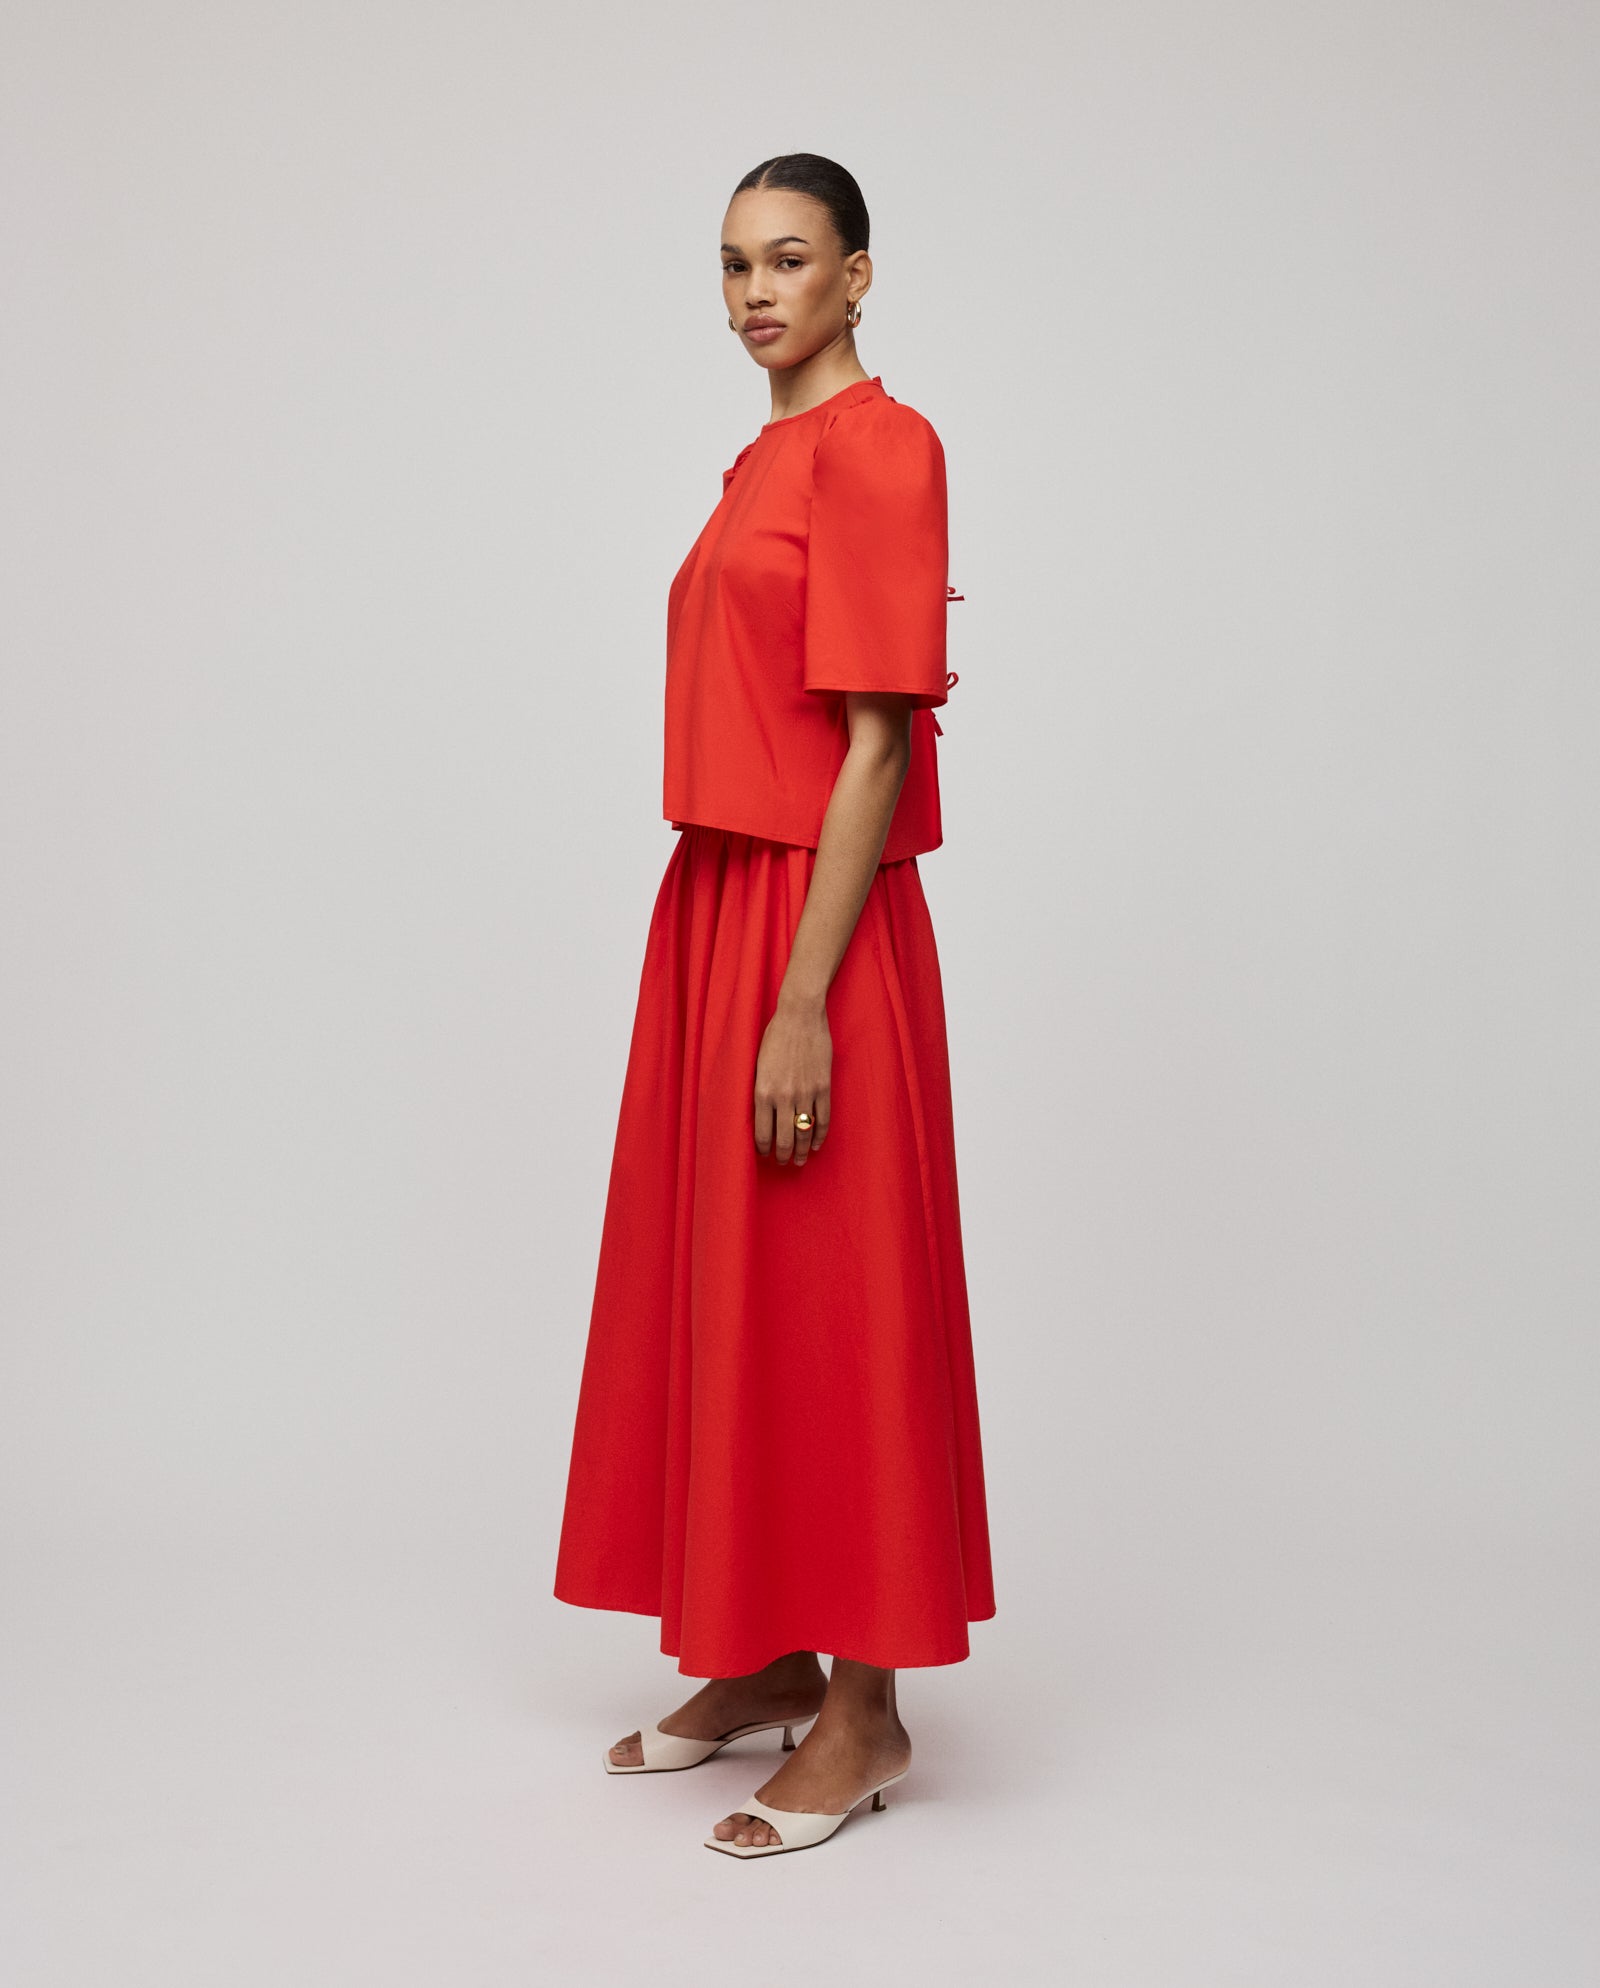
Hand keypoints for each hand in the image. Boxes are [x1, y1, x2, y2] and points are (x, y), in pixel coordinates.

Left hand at [752, 995, 831, 1164]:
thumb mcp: (758, 1064)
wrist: (800, 1015)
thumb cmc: (775, 1036)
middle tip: (782, 1162)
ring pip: (803, 1133)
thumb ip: (760, 1090)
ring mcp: (805, 1093)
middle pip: (784, 1139)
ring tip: (799, 1160)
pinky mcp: (823, 1087)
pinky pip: (823, 1119)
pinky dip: (819, 1136)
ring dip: (801, 1151)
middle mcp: (783, 1096)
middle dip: (782, 1155)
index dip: (763, 1149)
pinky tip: (816, 1145)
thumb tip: (761, 1114)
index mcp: (762, 1091)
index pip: (762, 1133)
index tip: (765, 1154)